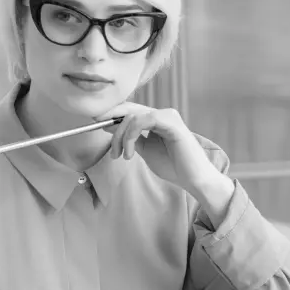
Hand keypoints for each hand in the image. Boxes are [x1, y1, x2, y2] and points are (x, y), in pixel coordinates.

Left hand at [98, 102, 231, 208]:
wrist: (193, 179)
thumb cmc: (173, 166)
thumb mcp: (145, 150)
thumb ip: (131, 138)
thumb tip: (110, 127)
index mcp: (156, 119)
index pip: (130, 110)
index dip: (111, 113)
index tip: (95, 122)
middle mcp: (162, 113)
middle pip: (128, 110)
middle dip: (112, 123)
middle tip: (106, 142)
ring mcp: (167, 115)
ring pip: (133, 116)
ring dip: (121, 136)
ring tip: (122, 155)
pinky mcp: (171, 121)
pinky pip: (144, 120)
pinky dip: (131, 135)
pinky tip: (131, 152)